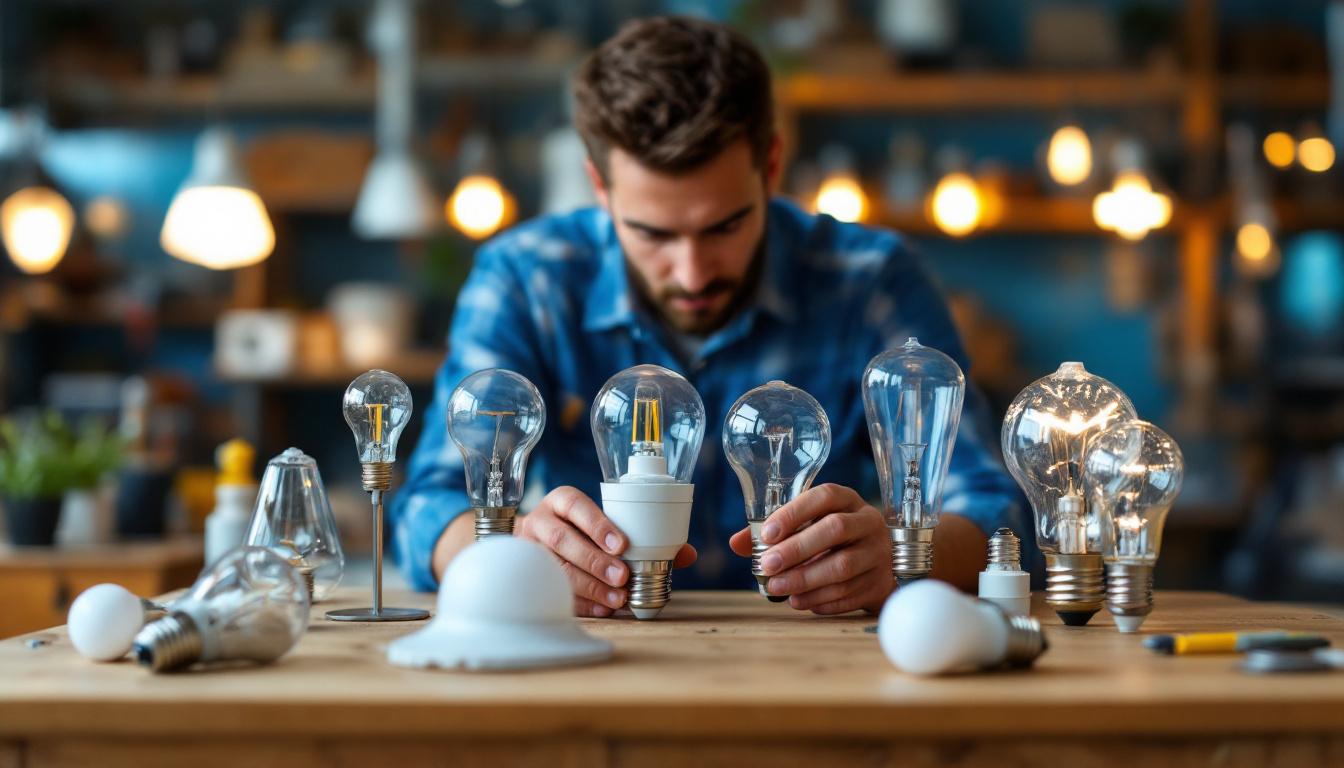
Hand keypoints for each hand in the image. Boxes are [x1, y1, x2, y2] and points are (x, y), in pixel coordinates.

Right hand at [516, 486, 695, 617]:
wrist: (535, 542)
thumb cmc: (581, 531)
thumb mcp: (605, 524)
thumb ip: (642, 535)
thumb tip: (686, 554)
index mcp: (561, 502)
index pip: (575, 505)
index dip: (597, 524)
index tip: (621, 545)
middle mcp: (541, 521)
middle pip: (562, 539)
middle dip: (595, 560)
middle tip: (622, 577)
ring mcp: (530, 550)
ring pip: (555, 567)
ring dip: (589, 585)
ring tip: (616, 598)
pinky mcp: (529, 576)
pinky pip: (551, 591)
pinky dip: (580, 602)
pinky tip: (602, 609)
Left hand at [728, 483, 891, 614]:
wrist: (876, 567)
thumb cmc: (832, 541)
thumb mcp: (809, 527)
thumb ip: (774, 532)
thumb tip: (737, 543)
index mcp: (847, 500)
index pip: (824, 497)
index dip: (794, 513)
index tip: (767, 534)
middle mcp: (867, 522)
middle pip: (835, 530)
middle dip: (797, 549)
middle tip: (768, 566)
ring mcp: (878, 553)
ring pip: (843, 566)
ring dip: (805, 580)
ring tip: (777, 588)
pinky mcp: (880, 582)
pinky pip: (850, 593)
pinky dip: (820, 600)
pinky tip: (799, 601)